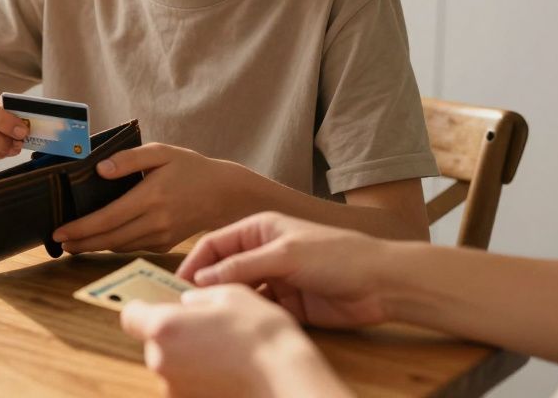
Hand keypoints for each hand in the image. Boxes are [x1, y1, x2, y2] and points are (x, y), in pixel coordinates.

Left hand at [52, 144, 234, 252]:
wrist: (225, 194)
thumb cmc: (191, 168)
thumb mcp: (162, 153)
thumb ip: (130, 159)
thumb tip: (100, 170)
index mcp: (151, 197)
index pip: (107, 219)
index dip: (80, 228)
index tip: (59, 232)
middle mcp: (155, 221)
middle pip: (109, 240)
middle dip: (81, 243)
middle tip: (58, 242)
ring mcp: (162, 237)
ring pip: (120, 247)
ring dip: (95, 247)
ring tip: (74, 242)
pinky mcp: (165, 245)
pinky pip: (133, 247)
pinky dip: (115, 245)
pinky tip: (103, 238)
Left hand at [121, 285, 349, 397]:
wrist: (284, 379)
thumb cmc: (259, 334)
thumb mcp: (229, 295)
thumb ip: (198, 296)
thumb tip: (186, 302)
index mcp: (164, 327)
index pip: (130, 315)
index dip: (144, 308)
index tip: (161, 305)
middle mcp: (160, 361)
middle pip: (152, 342)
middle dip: (172, 333)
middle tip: (205, 327)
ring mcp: (174, 388)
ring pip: (170, 364)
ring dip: (187, 356)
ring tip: (222, 350)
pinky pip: (186, 383)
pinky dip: (199, 376)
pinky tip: (226, 369)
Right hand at [176, 212, 391, 328]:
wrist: (380, 283)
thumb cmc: (336, 255)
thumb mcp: (284, 255)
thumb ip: (242, 267)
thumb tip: (202, 281)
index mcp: (260, 229)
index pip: (216, 244)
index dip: (195, 262)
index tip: (176, 284)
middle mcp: (264, 252)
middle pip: (224, 269)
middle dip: (205, 286)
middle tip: (185, 306)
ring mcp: (275, 278)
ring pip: (239, 291)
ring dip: (224, 303)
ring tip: (204, 320)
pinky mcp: (287, 303)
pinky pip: (257, 309)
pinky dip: (245, 316)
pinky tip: (234, 327)